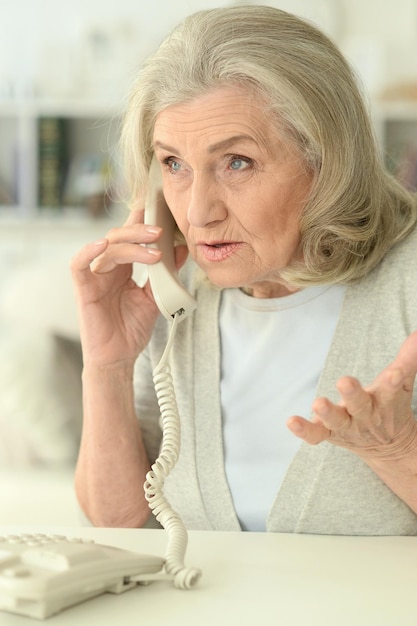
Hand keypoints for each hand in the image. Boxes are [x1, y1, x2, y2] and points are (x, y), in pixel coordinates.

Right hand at [71, 209, 187, 366]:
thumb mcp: (156, 297)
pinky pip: (79, 265)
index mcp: (123, 267)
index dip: (141, 219)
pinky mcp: (83, 289)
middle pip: (119, 236)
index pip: (130, 236)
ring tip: (154, 250)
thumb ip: (166, 273)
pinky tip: (103, 246)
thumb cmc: (132, 329)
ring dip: (131, 245)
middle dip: (140, 231)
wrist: (119, 358)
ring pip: (107, 248)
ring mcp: (94, 277)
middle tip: (161, 231)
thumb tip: (181, 249)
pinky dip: (88, 252)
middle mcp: (107, 267)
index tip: (160, 206)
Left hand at [287, 331, 416, 461]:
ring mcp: (346, 426)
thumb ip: (409, 358)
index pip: (392, 389)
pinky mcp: (328, 433)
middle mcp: (366, 415)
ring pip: (337, 420)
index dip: (394, 380)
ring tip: (318, 403)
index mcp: (385, 400)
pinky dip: (304, 430)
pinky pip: (315, 435)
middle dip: (353, 394)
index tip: (395, 372)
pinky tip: (291, 421)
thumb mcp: (402, 383)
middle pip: (360, 405)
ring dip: (327, 412)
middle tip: (345, 381)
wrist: (388, 446)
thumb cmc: (391, 405)